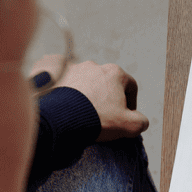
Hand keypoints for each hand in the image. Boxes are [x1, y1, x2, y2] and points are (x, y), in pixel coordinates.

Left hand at [30, 56, 149, 140]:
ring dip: (82, 91)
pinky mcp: (50, 69)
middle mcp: (93, 65)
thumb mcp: (130, 126)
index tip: (124, 115)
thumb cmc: (96, 120)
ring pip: (81, 79)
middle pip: (104, 81)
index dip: (130, 102)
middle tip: (99, 114)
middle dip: (104, 96)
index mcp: (114, 73)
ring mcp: (70, 66)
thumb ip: (141, 121)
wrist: (59, 118)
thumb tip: (140, 120)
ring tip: (76, 110)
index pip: (130, 86)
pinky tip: (59, 98)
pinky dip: (59, 84)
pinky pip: (57, 74)